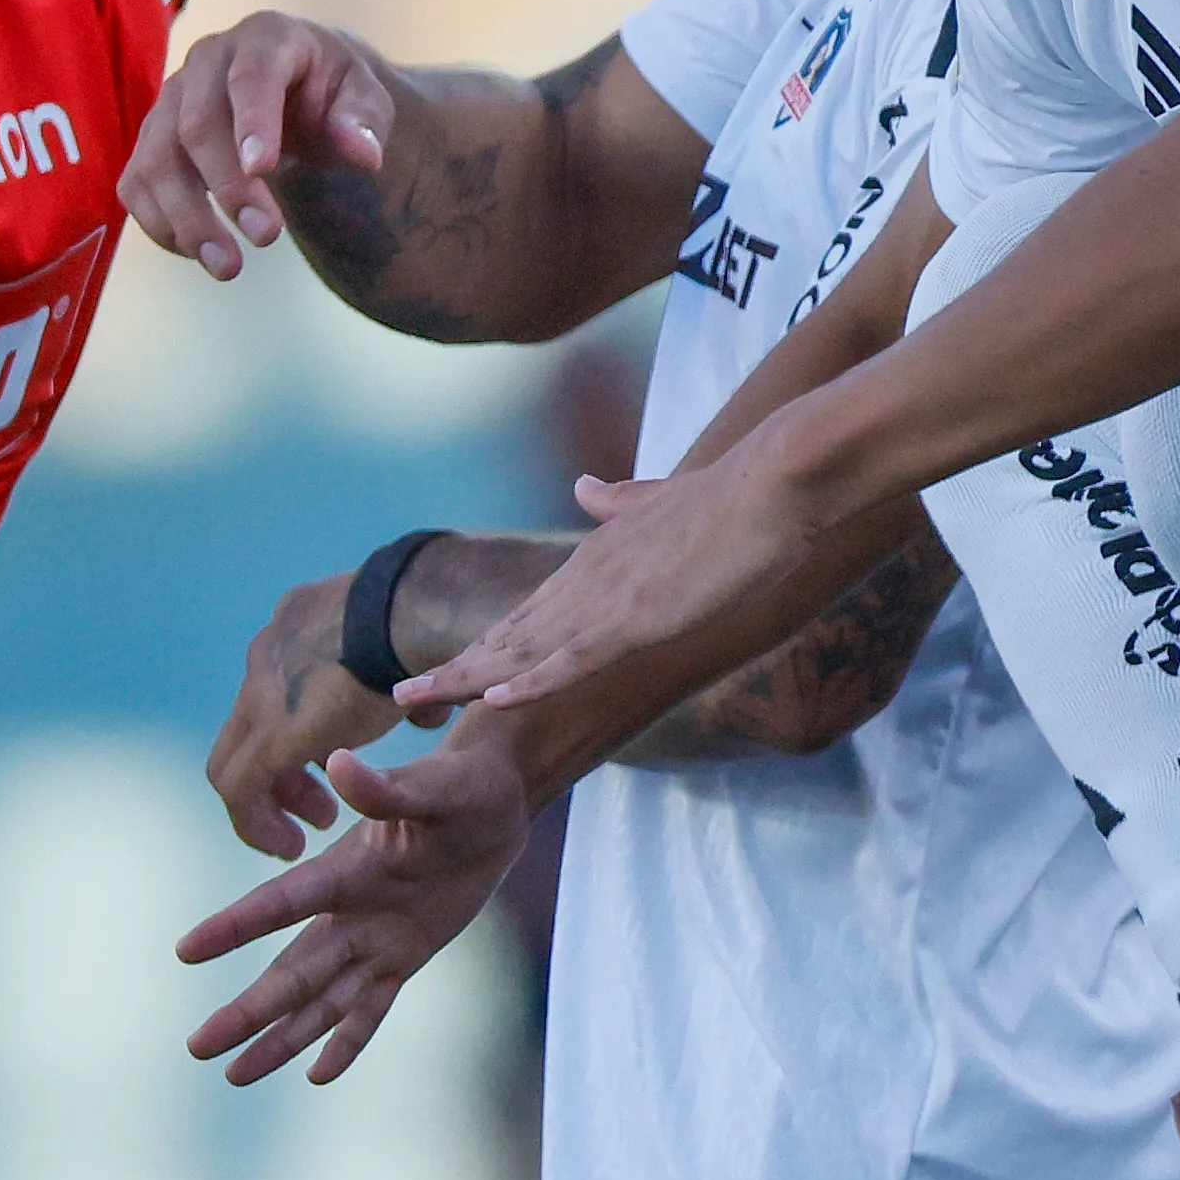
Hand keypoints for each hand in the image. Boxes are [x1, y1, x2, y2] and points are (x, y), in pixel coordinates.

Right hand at [120, 15, 394, 281]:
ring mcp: (171, 99)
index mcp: (265, 38)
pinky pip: (137, 185)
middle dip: (228, 185)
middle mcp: (207, 61)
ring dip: (186, 218)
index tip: (263, 170)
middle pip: (197, 123)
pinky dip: (161, 224)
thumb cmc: (333, 93)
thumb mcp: (364, 98)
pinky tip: (200, 254)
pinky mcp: (152, 140)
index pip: (251, 75)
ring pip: (156, 159)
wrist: (299, 91)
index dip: (253, 122)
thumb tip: (363, 154)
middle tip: (268, 237)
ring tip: (228, 267)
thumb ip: (364, 121)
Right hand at [176, 723, 532, 1085]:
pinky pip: (371, 1009)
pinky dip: (346, 1042)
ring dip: (278, 1037)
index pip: (280, 902)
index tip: (184, 950)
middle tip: (196, 1046)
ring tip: (233, 1074)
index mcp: (346, 869)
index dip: (234, 927)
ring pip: (318, 1001)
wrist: (496, 801)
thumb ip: (386, 789)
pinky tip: (316, 1076)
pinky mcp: (404, 957)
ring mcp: (374, 939)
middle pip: (290, 972)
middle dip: (247, 1011)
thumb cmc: (463, 784)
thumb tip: (340, 764)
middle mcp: (349, 911)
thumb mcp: (435, 787)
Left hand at [205, 574, 415, 857]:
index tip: (328, 767)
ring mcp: (261, 693)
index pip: (279, 689)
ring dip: (270, 802)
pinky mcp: (270, 734)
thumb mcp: (412, 650)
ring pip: (236, 761)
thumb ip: (409, 682)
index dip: (299, 735)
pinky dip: (256, 824)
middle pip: (251, 727)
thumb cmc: (430, 622)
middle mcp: (268, 655)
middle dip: (283, 775)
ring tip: (310, 831)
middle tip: (319, 808)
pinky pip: (239, 790)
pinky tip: (289, 846)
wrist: (414, 608)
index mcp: (298, 626)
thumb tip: (425, 709)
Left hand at [399, 449, 827, 716]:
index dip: (487, 645)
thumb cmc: (736, 495)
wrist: (775, 480)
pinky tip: (494, 698)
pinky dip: (531, 679)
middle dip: (456, 667)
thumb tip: (582, 487)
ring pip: (524, 646)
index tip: (449, 670)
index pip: (531, 613)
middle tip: (404, 697)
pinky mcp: (639, 616)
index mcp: (598, 557)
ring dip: (467, 676)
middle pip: (510, 632)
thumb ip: (618, 500)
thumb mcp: (664, 500)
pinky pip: (574, 656)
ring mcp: (610, 598)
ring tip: (414, 699)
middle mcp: (590, 576)